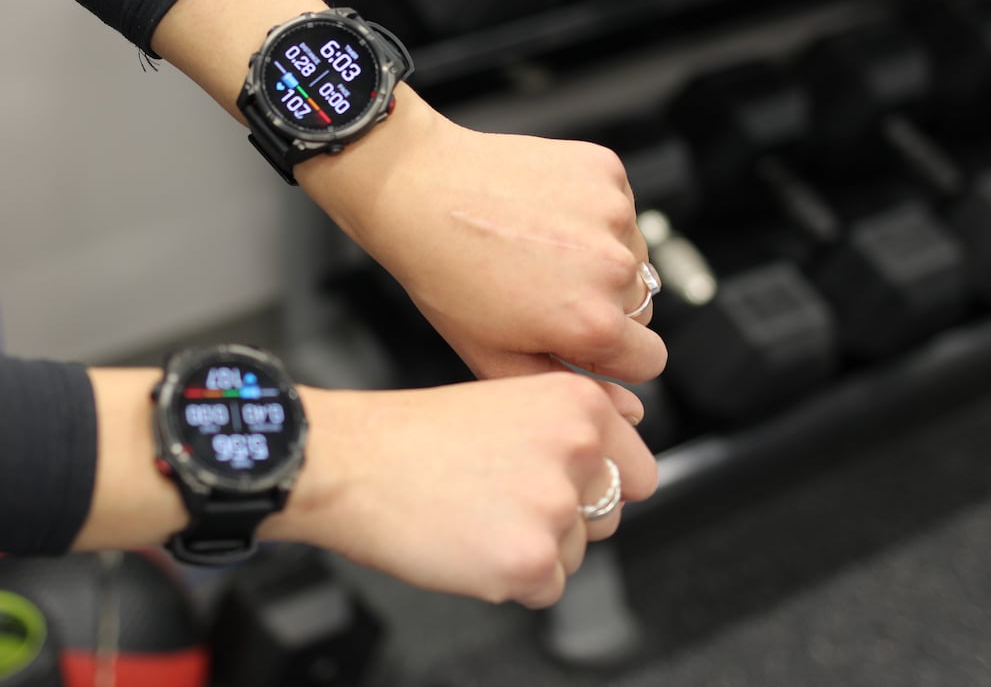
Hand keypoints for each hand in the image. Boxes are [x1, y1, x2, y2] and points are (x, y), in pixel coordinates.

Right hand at [261, 373, 656, 608]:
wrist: (353, 462)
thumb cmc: (413, 435)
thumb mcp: (508, 402)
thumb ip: (571, 431)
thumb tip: (619, 452)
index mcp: (578, 404)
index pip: (637, 467)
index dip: (594, 482)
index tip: (560, 481)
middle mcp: (579, 450)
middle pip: (612, 513)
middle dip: (571, 517)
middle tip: (507, 498)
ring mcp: (557, 507)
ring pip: (576, 552)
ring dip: (535, 547)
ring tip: (477, 514)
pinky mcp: (531, 560)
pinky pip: (545, 588)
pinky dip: (508, 579)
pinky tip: (469, 542)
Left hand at [301, 104, 667, 385]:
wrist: (417, 191)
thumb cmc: (445, 275)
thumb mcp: (494, 356)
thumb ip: (565, 387)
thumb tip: (627, 411)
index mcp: (593, 321)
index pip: (648, 361)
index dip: (608, 357)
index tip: (574, 338)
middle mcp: (614, 267)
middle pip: (641, 309)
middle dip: (603, 306)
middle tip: (543, 290)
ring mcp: (613, 213)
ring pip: (632, 257)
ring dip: (599, 259)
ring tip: (537, 251)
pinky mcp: (606, 171)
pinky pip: (619, 209)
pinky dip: (591, 215)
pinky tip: (543, 217)